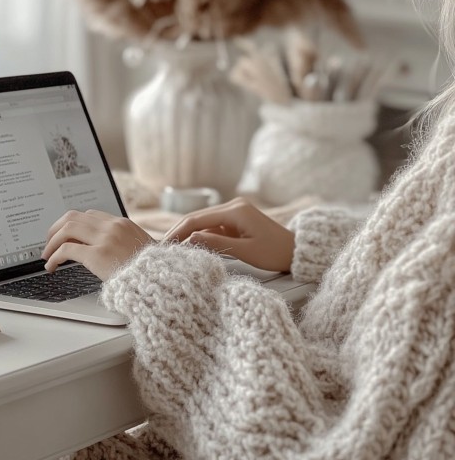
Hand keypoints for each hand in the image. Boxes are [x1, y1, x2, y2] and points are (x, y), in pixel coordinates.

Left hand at [42, 209, 153, 279]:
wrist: (159, 281)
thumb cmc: (151, 271)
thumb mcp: (138, 250)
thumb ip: (121, 244)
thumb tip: (102, 251)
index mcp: (122, 223)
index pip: (89, 215)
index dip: (72, 224)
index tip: (65, 236)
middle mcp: (112, 226)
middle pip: (73, 217)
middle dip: (56, 229)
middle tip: (49, 242)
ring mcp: (104, 239)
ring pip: (66, 229)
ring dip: (52, 242)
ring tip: (47, 255)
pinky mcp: (97, 255)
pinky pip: (66, 250)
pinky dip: (54, 257)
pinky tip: (51, 266)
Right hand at [164, 197, 294, 272]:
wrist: (295, 251)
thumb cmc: (275, 253)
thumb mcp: (246, 251)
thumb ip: (217, 244)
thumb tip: (190, 238)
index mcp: (236, 211)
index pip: (197, 219)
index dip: (179, 231)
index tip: (164, 245)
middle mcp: (233, 206)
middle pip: (198, 218)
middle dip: (179, 232)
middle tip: (162, 248)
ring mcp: (235, 212)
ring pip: (204, 223)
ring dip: (189, 234)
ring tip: (172, 249)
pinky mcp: (236, 220)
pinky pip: (213, 227)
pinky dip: (201, 236)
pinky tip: (189, 246)